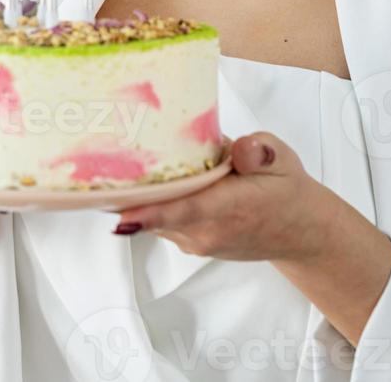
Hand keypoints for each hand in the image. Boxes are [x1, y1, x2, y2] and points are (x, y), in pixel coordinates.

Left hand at [107, 132, 328, 263]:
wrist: (300, 232)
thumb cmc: (287, 189)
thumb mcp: (282, 159)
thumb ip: (258, 152)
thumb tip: (239, 148)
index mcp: (232, 207)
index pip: (186, 210)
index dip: (151, 212)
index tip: (120, 211)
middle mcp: (209, 230)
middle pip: (156, 212)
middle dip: (125, 194)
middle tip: (89, 168)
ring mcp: (197, 240)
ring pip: (153, 218)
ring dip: (132, 198)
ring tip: (102, 168)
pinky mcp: (190, 242)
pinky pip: (159, 221)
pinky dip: (145, 204)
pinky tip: (133, 180)